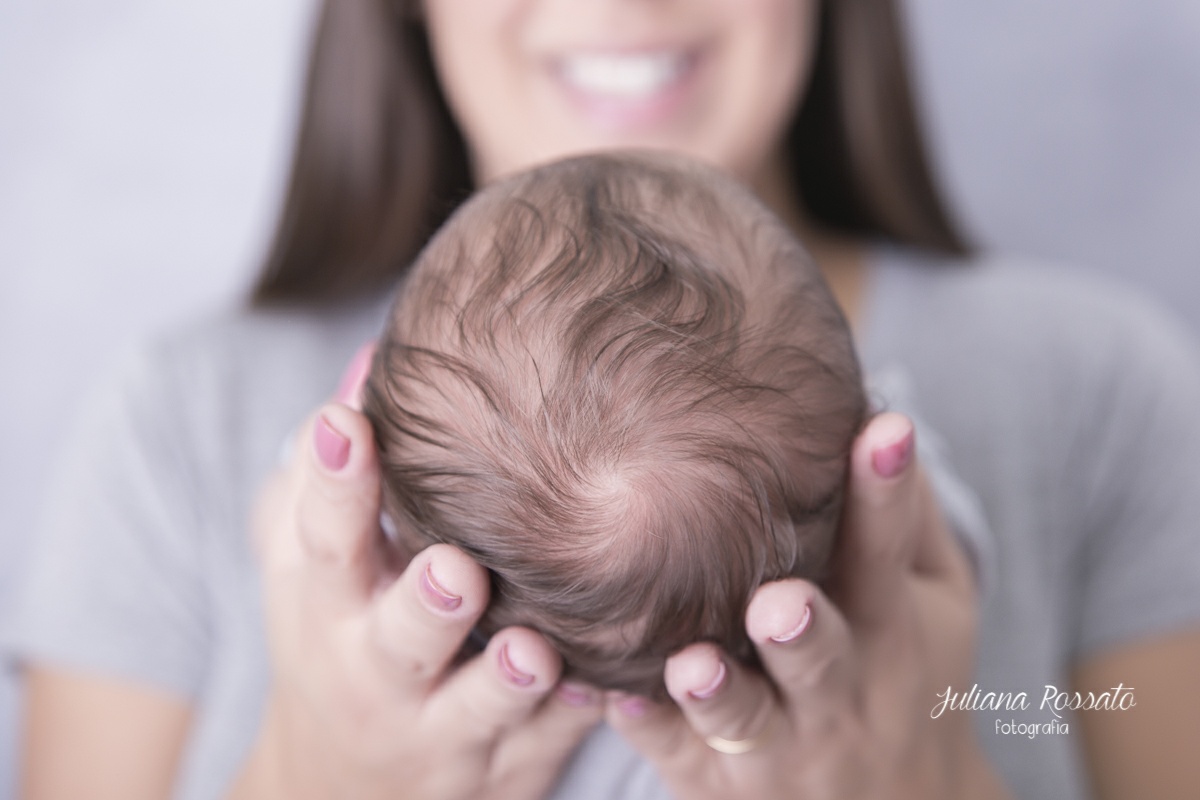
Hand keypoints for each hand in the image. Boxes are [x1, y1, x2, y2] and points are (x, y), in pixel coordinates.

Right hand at [232, 345, 601, 799]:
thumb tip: (368, 360)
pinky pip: (548, 745)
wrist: (343, 792)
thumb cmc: (339, 641)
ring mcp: (444, 730)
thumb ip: (329, 476)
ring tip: (533, 652)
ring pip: (481, 708)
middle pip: (400, 638)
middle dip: (426, 608)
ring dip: (507, 681)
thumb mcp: (309, 568)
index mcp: (330, 607)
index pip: (323, 540)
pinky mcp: (506, 767)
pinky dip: (578, 720)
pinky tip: (614, 690)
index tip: (346, 421)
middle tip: (454, 572)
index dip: (334, 483)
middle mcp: (379, 672)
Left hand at [606, 412, 1011, 798]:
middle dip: (801, 630)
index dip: (885, 494)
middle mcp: (838, 692)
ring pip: (743, 721)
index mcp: (891, 631)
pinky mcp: (715, 780)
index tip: (883, 430)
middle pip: (819, 657)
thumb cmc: (906, 676)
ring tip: (693, 664)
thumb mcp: (937, 605)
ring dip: (718, 693)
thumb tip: (876, 412)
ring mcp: (777, 745)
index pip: (888, 557)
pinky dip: (646, 728)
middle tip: (779, 602)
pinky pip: (673, 754)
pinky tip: (612, 695)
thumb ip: (906, 522)